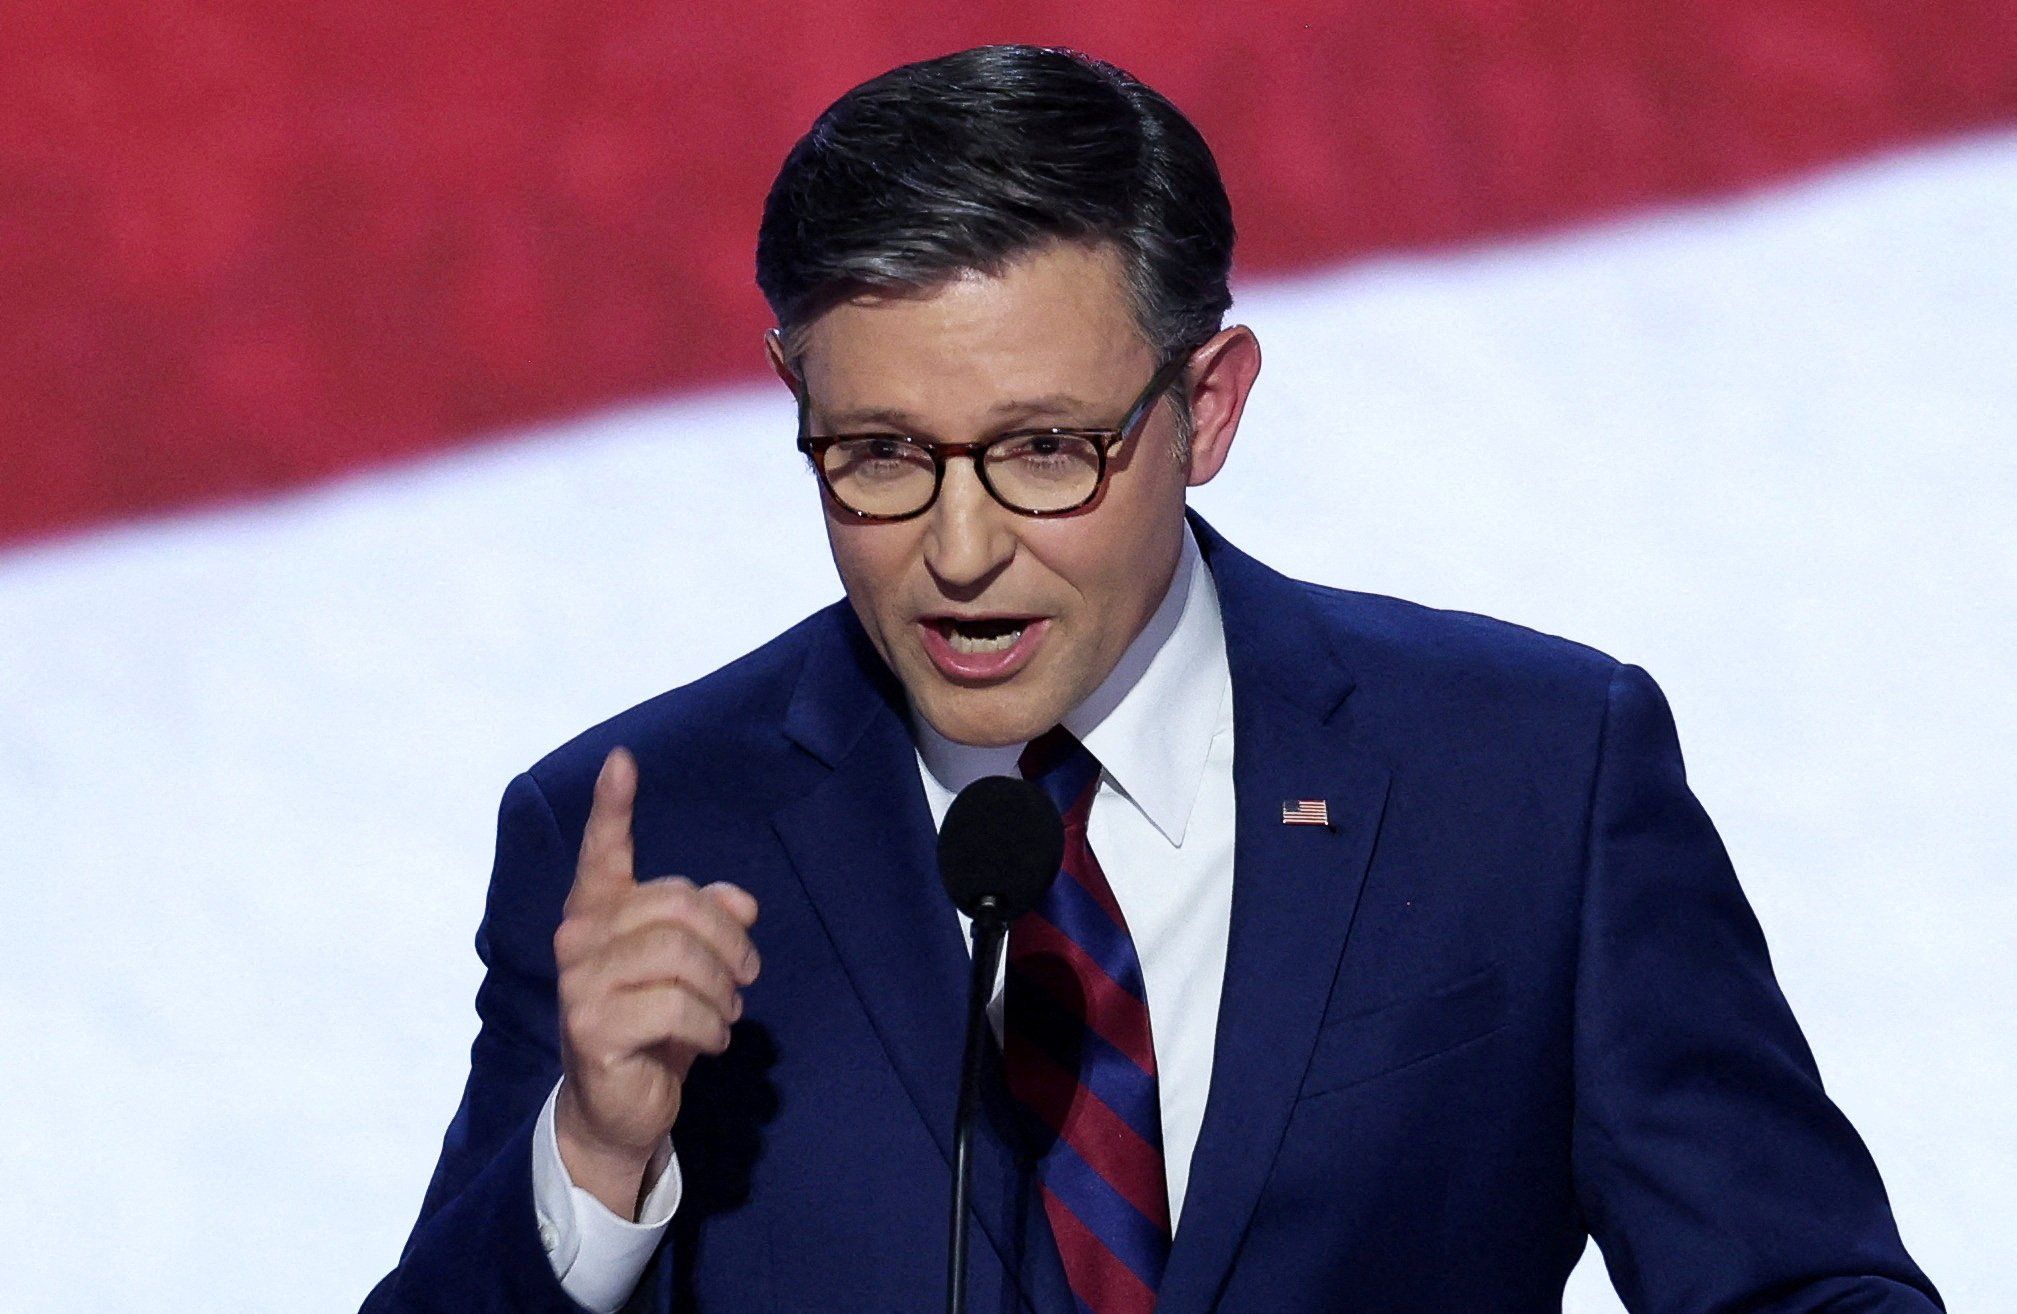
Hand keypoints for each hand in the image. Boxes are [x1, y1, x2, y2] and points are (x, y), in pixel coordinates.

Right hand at [551, 746, 760, 1215]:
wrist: (619, 1105)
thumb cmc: (655, 1022)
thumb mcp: (690, 967)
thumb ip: (710, 923)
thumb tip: (740, 902)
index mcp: (597, 911)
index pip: (602, 851)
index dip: (612, 805)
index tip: (622, 760)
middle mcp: (577, 938)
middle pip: (677, 904)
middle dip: (730, 940)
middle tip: (748, 975)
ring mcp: (579, 983)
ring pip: (680, 954)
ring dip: (723, 989)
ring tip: (727, 1013)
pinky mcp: (592, 1028)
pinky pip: (676, 1006)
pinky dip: (711, 1024)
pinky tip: (711, 1040)